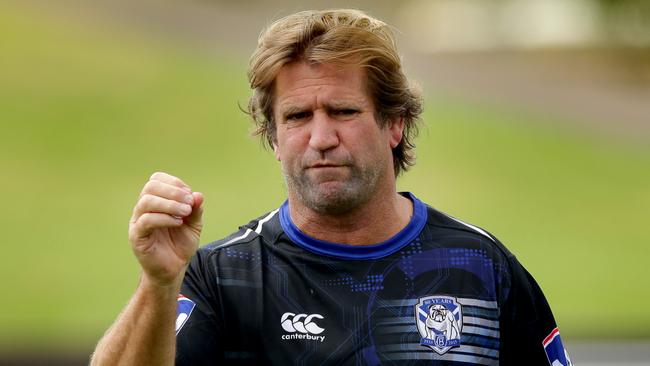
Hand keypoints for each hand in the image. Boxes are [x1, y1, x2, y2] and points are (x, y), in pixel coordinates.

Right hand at [129, 172, 203, 286]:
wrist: (174, 269)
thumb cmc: (180, 244)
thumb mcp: (194, 225)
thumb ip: (196, 209)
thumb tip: (197, 195)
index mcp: (155, 202)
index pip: (156, 179)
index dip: (174, 182)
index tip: (189, 194)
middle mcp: (143, 209)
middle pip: (150, 187)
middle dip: (173, 192)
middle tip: (189, 203)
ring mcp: (137, 222)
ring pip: (146, 201)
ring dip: (170, 204)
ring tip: (185, 213)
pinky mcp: (137, 236)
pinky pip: (146, 221)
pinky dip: (164, 218)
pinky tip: (178, 223)